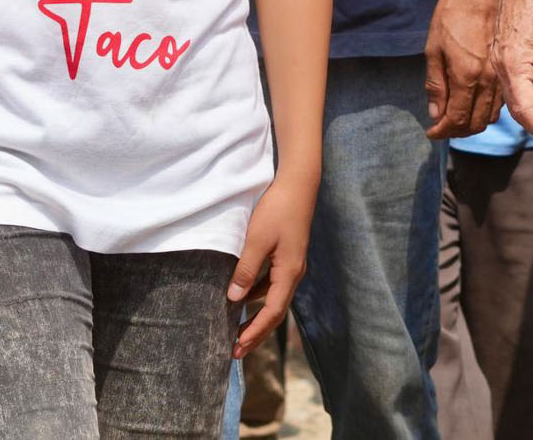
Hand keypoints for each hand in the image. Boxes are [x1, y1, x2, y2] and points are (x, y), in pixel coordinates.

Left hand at [228, 176, 312, 358]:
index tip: (237, 348)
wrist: (298, 183)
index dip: (255, 332)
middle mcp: (294, 272)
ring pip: (275, 298)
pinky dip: (259, 297)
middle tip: (236, 350)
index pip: (272, 312)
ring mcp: (292, 264)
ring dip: (257, 316)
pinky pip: (273, 284)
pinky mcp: (288, 254)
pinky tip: (245, 296)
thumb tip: (233, 299)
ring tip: (238, 329)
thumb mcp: (257, 240)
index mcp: (289, 272)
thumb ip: (246, 270)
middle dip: (257, 332)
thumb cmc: (278, 210)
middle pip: (276, 311)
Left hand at [426, 0, 502, 138]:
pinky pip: (500, 100)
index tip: (431, 132)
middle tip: (442, 127)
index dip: (442, 131)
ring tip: (455, 117)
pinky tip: (473, 101)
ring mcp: (500, 73)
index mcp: (467, 76)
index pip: (456, 119)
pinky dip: (486, 109)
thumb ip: (436, 84)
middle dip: (457, 131)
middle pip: (476, 122)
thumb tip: (435, 113)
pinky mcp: (507, 66)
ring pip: (491, 114)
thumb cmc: (452, 14)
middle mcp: (487, 80)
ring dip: (473, 122)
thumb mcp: (434, 48)